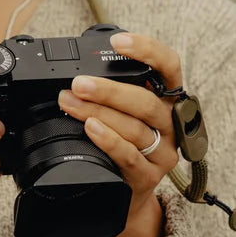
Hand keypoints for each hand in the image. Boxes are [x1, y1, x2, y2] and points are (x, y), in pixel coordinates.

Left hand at [57, 32, 181, 236]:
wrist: (123, 196)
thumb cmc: (118, 145)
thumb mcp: (117, 116)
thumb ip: (103, 95)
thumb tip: (67, 76)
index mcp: (164, 100)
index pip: (168, 68)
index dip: (147, 50)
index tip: (118, 40)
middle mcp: (168, 124)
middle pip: (147, 101)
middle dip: (109, 89)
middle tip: (78, 84)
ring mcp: (161, 152)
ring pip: (136, 127)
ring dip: (99, 112)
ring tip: (70, 104)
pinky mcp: (148, 177)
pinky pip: (131, 156)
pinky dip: (109, 141)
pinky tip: (91, 130)